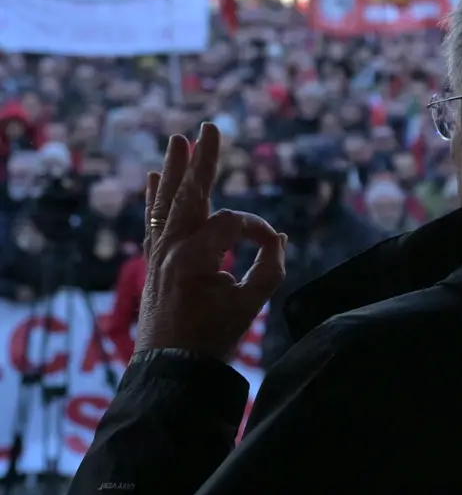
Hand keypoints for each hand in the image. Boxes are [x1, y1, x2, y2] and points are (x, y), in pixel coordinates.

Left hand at [135, 123, 285, 361]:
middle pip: (190, 194)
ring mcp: (158, 253)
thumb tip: (274, 239)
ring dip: (175, 169)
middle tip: (209, 127)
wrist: (172, 367)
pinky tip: (155, 178)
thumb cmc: (214, 339)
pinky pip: (153, 220)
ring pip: (168, 202)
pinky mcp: (154, 261)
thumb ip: (268, 269)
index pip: (232, 223)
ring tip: (178, 140)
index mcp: (193, 258)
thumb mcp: (250, 306)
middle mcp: (170, 248)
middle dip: (202, 160)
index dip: (257, 230)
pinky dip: (155, 198)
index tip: (272, 247)